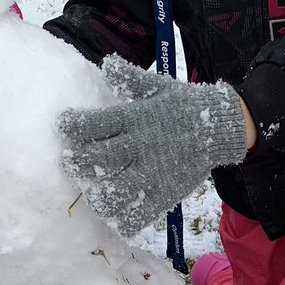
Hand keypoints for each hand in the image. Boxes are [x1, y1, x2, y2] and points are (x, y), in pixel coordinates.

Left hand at [58, 56, 248, 236]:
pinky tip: (115, 217)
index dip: (73, 126)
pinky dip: (123, 220)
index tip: (63, 125)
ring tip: (93, 194)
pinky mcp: (164, 195)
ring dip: (97, 196)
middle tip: (69, 162)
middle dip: (77, 162)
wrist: (220, 129)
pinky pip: (138, 215)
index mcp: (136, 119)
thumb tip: (107, 64)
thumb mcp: (158, 86)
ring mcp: (152, 174)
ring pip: (114, 192)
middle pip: (98, 160)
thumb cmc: (185, 106)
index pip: (95, 124)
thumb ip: (130, 79)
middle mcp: (141, 147)